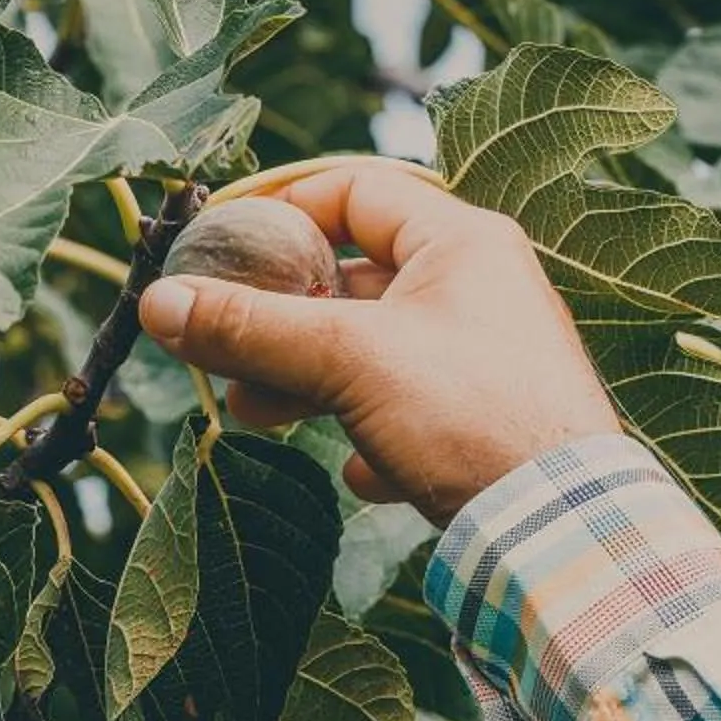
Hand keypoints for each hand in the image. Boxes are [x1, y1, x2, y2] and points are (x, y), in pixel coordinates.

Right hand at [137, 162, 621, 522]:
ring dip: (311, 380)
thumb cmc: (471, 418)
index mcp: (462, 243)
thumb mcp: (347, 360)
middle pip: (357, 280)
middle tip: (218, 347)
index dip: (281, 209)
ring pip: (377, 352)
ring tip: (254, 411)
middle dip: (281, 317)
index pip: (356, 190)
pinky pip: (417, 417)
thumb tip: (160, 302)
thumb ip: (253, 327)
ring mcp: (490, 359)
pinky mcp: (493, 425)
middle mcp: (483, 290)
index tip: (219, 243)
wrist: (560, 530)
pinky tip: (367, 476)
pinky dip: (379, 440)